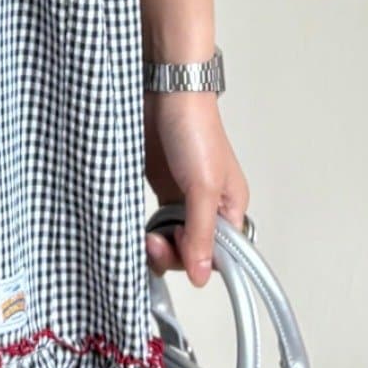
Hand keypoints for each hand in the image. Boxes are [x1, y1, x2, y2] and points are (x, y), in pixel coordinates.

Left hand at [143, 91, 249, 286]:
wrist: (164, 92)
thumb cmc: (195, 128)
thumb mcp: (202, 187)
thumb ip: (200, 232)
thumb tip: (201, 274)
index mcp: (230, 208)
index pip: (220, 255)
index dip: (198, 261)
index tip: (178, 253)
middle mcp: (207, 206)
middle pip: (192, 251)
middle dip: (172, 254)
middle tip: (154, 241)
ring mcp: (181, 198)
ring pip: (171, 239)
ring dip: (156, 244)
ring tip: (145, 236)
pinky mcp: (159, 188)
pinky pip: (155, 222)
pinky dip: (146, 229)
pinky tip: (137, 227)